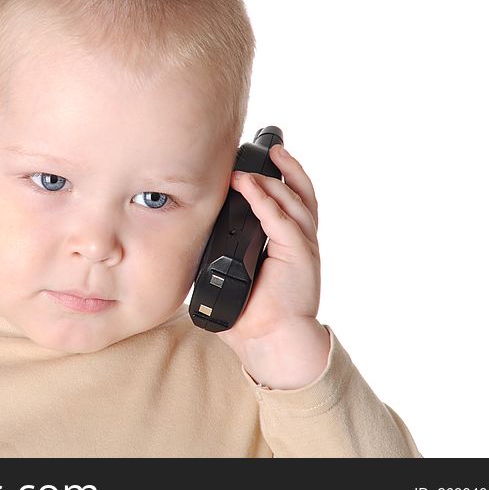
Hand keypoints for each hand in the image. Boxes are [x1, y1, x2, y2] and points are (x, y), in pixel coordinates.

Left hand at [215, 144, 329, 389]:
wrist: (271, 342)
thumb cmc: (252, 314)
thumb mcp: (231, 275)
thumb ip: (219, 255)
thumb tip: (186, 242)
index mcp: (286, 244)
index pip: (287, 203)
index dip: (278, 180)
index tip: (258, 161)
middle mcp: (298, 241)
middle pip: (300, 193)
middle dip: (287, 168)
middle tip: (272, 147)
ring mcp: (302, 247)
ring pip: (294, 201)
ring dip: (274, 179)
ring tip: (258, 161)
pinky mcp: (299, 255)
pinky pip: (282, 220)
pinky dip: (266, 201)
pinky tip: (250, 186)